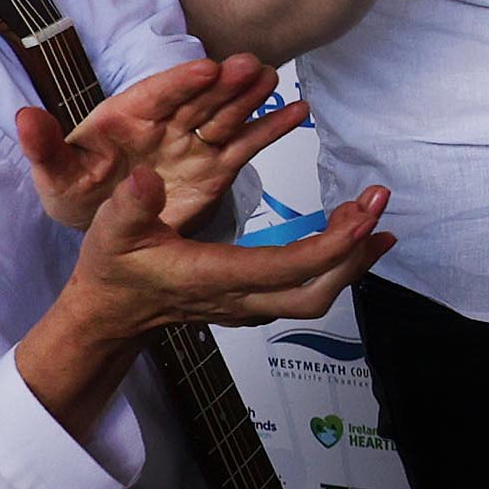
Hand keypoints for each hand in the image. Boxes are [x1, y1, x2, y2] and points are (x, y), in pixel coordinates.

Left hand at [16, 54, 297, 233]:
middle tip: (250, 66)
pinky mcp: (216, 166)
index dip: (181, 81)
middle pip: (199, 98)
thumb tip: (24, 116)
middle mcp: (167, 123)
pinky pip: (247, 143)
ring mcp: (195, 142)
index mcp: (127, 116)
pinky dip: (271, 127)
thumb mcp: (56, 175)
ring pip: (226, 114)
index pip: (157, 93)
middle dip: (224, 82)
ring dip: (250, 97)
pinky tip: (297, 111)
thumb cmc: (80, 192)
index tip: (206, 68)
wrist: (106, 222)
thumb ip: (44, 147)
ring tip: (273, 80)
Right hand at [59, 166, 393, 340]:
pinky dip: (338, 264)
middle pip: (316, 292)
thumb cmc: (114, 267)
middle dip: (354, 253)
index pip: (285, 269)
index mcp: (212, 277)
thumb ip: (130, 206)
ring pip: (317, 296)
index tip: (363, 215)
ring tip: (375, 217)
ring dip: (353, 259)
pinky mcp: (255, 301)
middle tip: (377, 206)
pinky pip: (308, 289)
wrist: (111, 310)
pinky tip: (356, 236)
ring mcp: (250, 305)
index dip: (331, 246)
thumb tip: (145, 178)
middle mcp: (240, 298)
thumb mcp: (111, 231)